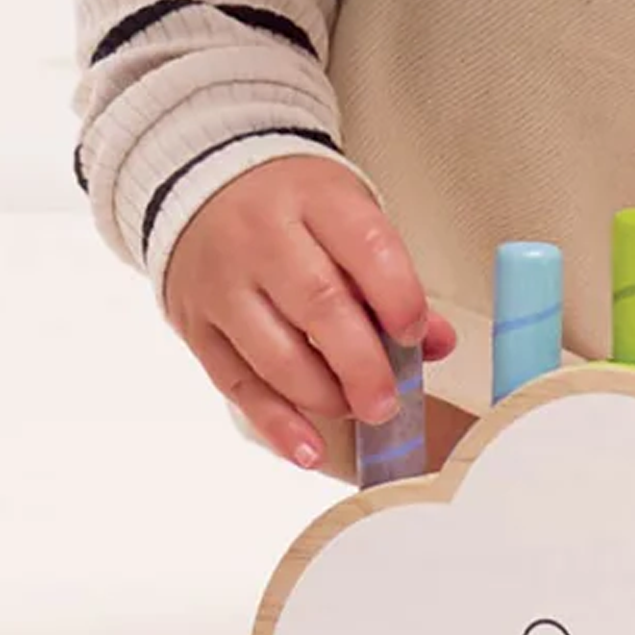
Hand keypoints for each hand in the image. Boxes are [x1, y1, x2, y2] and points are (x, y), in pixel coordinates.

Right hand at [165, 155, 456, 467]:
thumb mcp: (347, 214)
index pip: (366, 245)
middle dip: (361, 364)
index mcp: (314, 196)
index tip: (415, 335)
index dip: (398, 297)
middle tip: (387, 400)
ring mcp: (222, 281)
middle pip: (318, 304)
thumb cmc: (292, 207)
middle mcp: (262, 234)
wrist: (203, 185)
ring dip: (323, 396)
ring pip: (274, 351)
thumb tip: (438, 342)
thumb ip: (391, 278)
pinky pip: (235, 382)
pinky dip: (275, 422)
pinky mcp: (196, 323)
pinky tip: (308, 449)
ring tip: (356, 411)